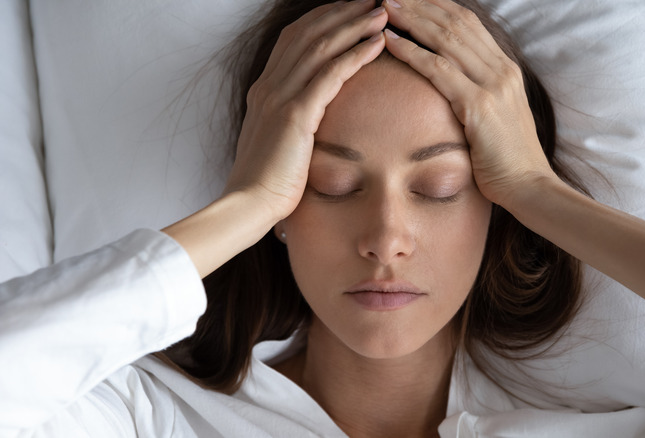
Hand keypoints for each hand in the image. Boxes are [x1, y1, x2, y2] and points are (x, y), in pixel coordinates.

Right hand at [223, 0, 387, 222]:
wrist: (249, 203)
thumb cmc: (266, 182)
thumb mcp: (277, 142)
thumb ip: (290, 121)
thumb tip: (310, 117)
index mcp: (264, 89)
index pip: (294, 40)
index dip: (322, 20)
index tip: (348, 11)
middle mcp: (269, 85)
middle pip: (308, 33)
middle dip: (341, 13)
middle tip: (370, 1)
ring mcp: (280, 97)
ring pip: (321, 47)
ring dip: (353, 26)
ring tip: (380, 13)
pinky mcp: (295, 114)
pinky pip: (331, 74)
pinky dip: (356, 54)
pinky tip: (377, 44)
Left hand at [382, 0, 556, 207]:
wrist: (528, 185)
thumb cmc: (507, 158)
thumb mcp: (496, 117)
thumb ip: (477, 94)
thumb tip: (449, 85)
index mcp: (505, 69)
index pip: (469, 24)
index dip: (438, 7)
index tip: (412, 0)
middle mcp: (500, 69)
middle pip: (456, 23)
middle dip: (421, 5)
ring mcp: (492, 84)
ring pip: (446, 38)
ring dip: (412, 20)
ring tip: (385, 9)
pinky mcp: (479, 105)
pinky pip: (438, 69)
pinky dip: (411, 52)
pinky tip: (390, 42)